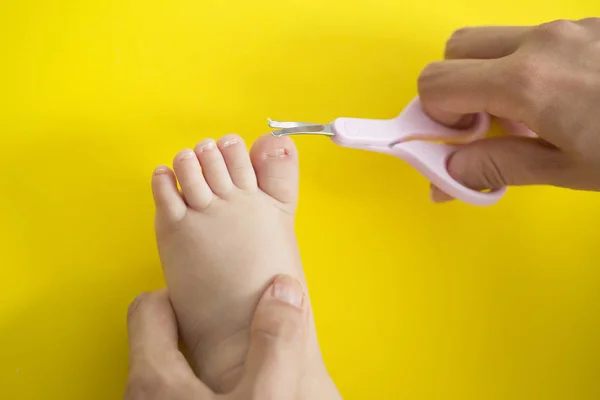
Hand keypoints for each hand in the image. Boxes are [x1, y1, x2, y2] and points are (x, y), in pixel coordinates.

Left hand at [124, 275, 307, 399]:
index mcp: (152, 376)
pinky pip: (171, 392)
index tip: (213, 292)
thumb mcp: (263, 398)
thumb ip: (274, 344)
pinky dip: (196, 383)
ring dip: (195, 357)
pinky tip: (227, 391)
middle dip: (193, 324)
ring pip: (165, 368)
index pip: (148, 307)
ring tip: (232, 359)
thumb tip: (284, 290)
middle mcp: (140, 394)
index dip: (183, 293)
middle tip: (228, 322)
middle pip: (156, 336)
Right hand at [417, 18, 599, 201]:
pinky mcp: (591, 24)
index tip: (458, 140)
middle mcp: (541, 42)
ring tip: (529, 115)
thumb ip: (499, 166)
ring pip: (496, 41)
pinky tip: (561, 99)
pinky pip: (534, 40)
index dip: (435, 115)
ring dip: (490, 75)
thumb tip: (450, 173)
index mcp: (526, 82)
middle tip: (483, 124)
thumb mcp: (569, 169)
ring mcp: (568, 27)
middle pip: (457, 48)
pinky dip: (527, 66)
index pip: (437, 82)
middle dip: (454, 86)